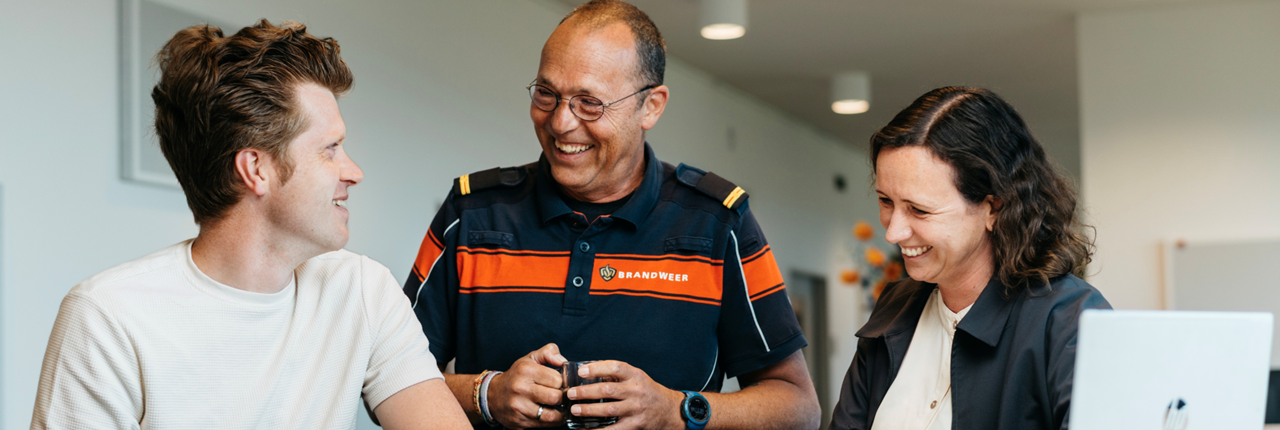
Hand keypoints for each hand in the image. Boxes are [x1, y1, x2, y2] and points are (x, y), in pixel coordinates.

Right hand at [488, 343, 568, 428]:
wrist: (492, 395)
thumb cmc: (516, 376)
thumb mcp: (529, 359)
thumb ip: (549, 352)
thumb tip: (563, 362)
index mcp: (526, 370)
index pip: (557, 379)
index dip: (563, 382)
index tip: (560, 383)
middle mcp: (520, 388)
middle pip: (556, 397)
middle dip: (562, 397)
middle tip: (561, 395)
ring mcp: (519, 407)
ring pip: (551, 415)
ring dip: (560, 412)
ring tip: (559, 407)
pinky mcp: (519, 421)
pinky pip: (544, 425)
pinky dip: (552, 421)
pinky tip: (551, 413)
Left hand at [564, 360, 686, 429]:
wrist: (669, 410)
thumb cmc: (647, 392)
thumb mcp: (637, 378)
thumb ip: (617, 375)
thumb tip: (589, 371)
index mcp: (635, 376)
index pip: (616, 367)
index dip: (597, 368)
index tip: (582, 371)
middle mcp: (636, 391)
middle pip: (608, 390)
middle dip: (586, 392)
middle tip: (570, 393)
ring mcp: (636, 409)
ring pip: (609, 410)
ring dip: (589, 410)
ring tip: (575, 410)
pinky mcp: (635, 425)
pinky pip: (613, 429)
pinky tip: (585, 429)